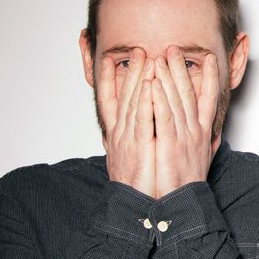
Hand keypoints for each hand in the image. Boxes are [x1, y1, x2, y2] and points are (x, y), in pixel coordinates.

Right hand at [98, 47, 155, 196]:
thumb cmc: (141, 186)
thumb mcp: (138, 159)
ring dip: (139, 78)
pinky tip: (150, 84)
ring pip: (134, 102)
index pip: (111, 102)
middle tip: (136, 49)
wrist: (139, 209)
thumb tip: (146, 130)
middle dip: (131, 71)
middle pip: (125, 96)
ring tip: (145, 57)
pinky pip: (143, 119)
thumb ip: (142, 141)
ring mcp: (129, 139)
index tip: (109, 60)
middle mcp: (122, 134)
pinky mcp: (139, 147)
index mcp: (121, 136)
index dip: (108, 80)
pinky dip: (145, 100)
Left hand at [151, 47, 217, 197]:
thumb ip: (208, 144)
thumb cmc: (187, 184)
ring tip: (161, 57)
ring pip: (176, 100)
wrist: (181, 204)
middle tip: (175, 49)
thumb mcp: (203, 160)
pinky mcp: (170, 144)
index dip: (210, 77)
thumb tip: (215, 135)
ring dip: (168, 77)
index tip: (209, 58)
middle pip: (190, 93)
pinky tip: (154, 83)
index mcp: (202, 133)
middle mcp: (195, 131)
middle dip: (182, 69)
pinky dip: (159, 98)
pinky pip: (164, 116)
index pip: (209, 99)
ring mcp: (184, 136)